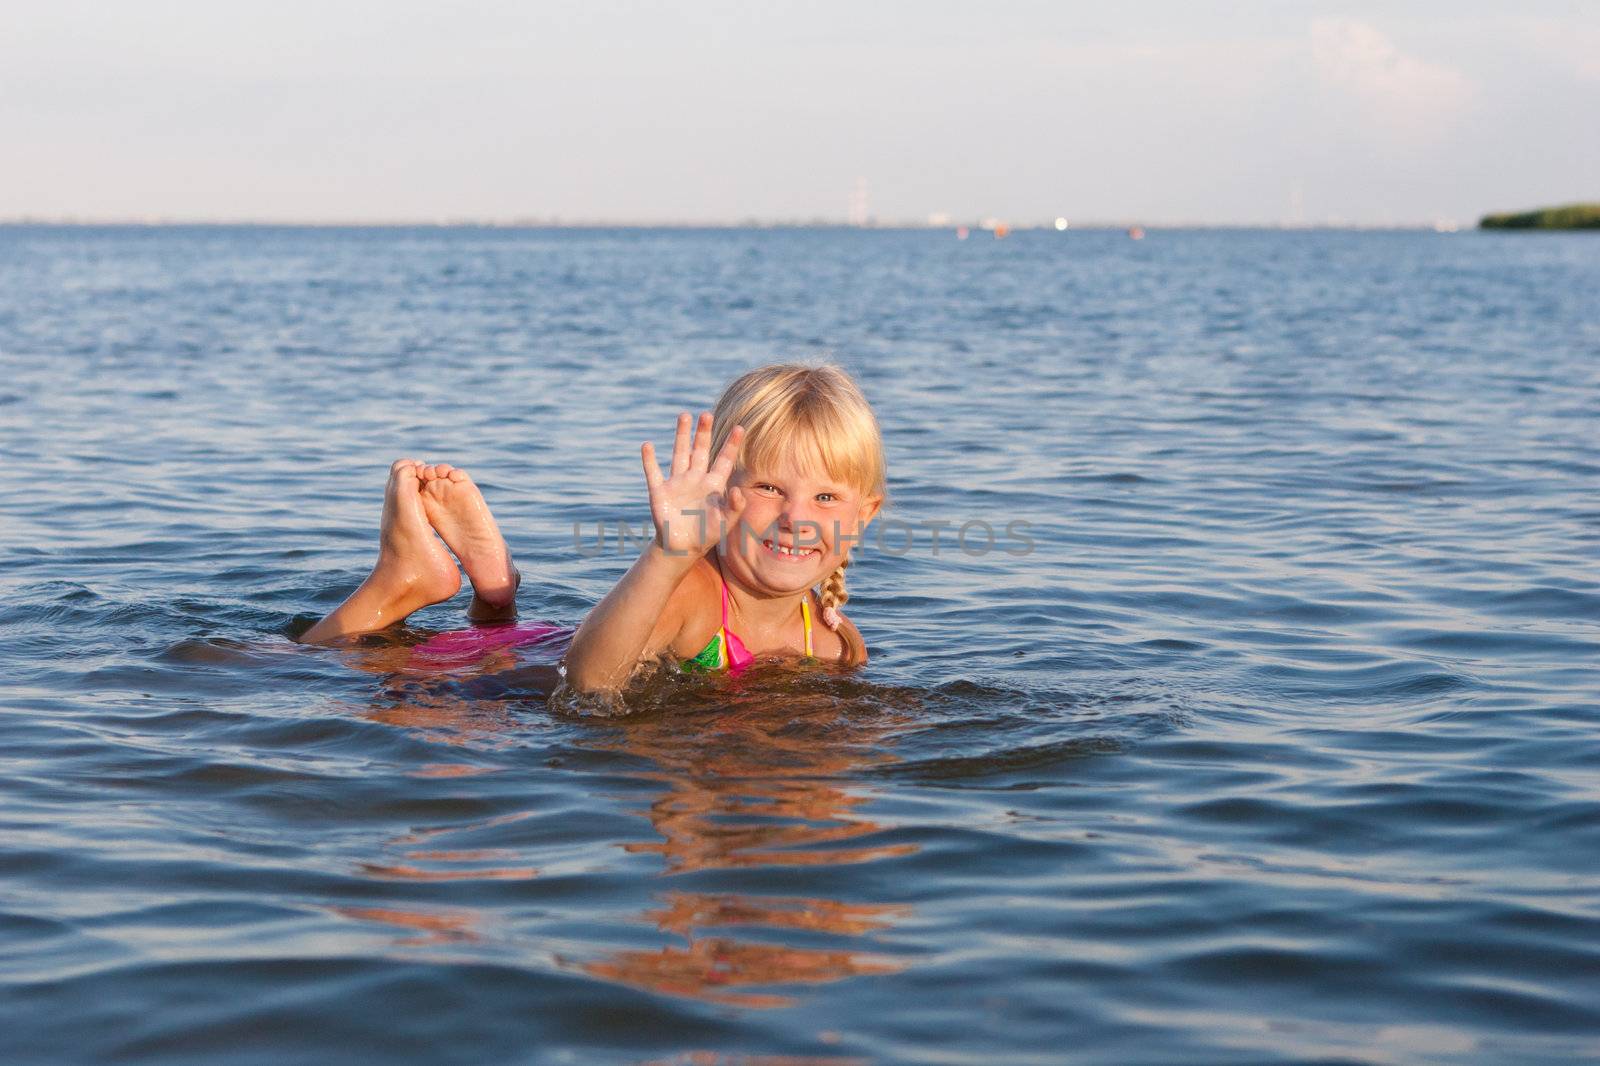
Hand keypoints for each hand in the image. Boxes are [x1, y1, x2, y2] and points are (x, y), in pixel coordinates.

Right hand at [641, 412, 745, 559]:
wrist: (681, 548)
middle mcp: (695, 479)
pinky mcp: (659, 492)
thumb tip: (737, 491)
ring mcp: (677, 483)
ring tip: (684, 416)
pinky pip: (653, 473)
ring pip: (679, 454)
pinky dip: (649, 460)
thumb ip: (734, 508)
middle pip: (700, 450)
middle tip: (706, 414)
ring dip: (681, 436)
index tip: (739, 427)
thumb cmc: (706, 535)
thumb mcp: (725, 523)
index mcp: (713, 485)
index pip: (724, 460)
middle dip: (703, 433)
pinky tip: (647, 446)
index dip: (731, 445)